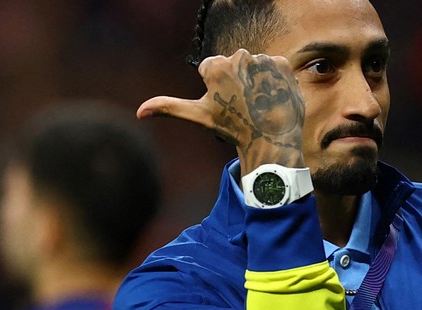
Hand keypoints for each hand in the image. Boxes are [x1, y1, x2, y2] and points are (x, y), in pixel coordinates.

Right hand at [137, 50, 305, 175]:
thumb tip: (139, 112)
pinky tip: (271, 98)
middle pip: (234, 66)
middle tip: (243, 106)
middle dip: (236, 82)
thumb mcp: (199, 116)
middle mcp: (239, 57)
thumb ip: (169, 107)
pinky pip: (274, 68)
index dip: (217, 89)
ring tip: (258, 103)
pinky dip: (273, 81)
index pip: (211, 69)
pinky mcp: (283, 65)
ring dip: (255, 81)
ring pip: (253, 67)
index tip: (226, 104)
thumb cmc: (233, 128)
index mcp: (216, 65)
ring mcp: (262, 60)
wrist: (270, 140)